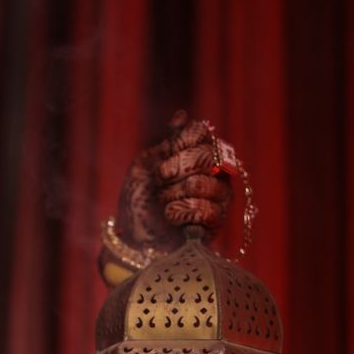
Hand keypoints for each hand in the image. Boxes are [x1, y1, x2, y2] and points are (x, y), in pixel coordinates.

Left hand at [112, 111, 232, 258]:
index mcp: (197, 152)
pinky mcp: (218, 221)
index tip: (161, 160)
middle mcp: (214, 170)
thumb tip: (182, 115)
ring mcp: (220, 195)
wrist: (132, 238)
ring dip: (173, 195)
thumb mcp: (144, 165)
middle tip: (160, 182)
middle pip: (205, 155)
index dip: (178, 144)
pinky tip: (172, 218)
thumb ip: (166, 142)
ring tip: (164, 204)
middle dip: (173, 170)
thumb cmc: (138, 201)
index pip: (200, 132)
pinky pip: (206, 210)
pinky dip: (181, 213)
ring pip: (202, 183)